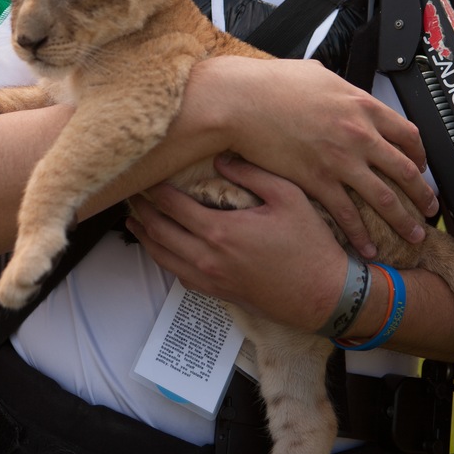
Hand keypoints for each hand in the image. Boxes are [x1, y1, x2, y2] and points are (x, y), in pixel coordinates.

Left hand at [127, 160, 348, 331]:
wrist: (324, 295)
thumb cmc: (310, 244)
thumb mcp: (287, 196)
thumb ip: (251, 173)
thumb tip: (220, 158)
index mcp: (220, 231)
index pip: (172, 206)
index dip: (153, 190)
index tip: (144, 176)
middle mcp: (208, 257)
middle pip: (159, 233)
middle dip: (141, 213)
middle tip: (130, 196)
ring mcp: (211, 279)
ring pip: (164, 258)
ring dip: (145, 239)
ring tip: (134, 222)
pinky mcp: (219, 293)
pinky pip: (180, 276)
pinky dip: (164, 260)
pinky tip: (163, 250)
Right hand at [186, 57, 435, 258]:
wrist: (240, 101)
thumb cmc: (270, 84)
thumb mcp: (315, 74)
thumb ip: (337, 87)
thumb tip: (340, 90)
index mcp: (361, 105)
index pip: (407, 134)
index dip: (419, 154)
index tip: (420, 165)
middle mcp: (359, 133)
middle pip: (405, 170)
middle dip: (422, 193)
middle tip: (429, 207)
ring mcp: (340, 160)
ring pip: (385, 197)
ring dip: (403, 220)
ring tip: (412, 234)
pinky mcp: (317, 180)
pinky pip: (348, 213)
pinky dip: (361, 233)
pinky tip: (368, 245)